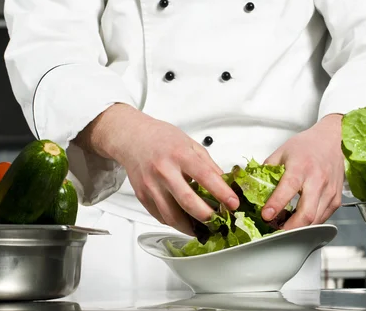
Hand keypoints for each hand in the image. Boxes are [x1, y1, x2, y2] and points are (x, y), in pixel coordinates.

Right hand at [75, 104, 238, 235]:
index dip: (222, 193)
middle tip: (219, 221)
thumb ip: (208, 165)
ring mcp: (151, 185)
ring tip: (204, 228)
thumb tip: (224, 184)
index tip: (234, 204)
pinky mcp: (142, 196)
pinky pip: (161, 217)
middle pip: (188, 202)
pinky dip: (175, 223)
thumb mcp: (190, 144)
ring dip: (191, 227)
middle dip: (207, 216)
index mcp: (180, 155)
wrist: (132, 137)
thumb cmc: (162, 138)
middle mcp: (164, 171)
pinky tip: (186, 221)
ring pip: (172, 216)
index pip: (206, 177)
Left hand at [261, 114, 344, 229]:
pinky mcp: (336, 199)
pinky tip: (298, 221)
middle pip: (306, 213)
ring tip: (284, 228)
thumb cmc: (306, 146)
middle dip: (290, 228)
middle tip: (275, 232)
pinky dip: (309, 224)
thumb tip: (253, 187)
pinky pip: (322, 218)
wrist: (332, 140)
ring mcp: (329, 191)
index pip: (289, 188)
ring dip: (299, 229)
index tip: (265, 216)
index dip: (276, 204)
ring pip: (315, 221)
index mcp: (301, 166)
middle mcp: (317, 180)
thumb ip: (267, 171)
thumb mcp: (281, 152)